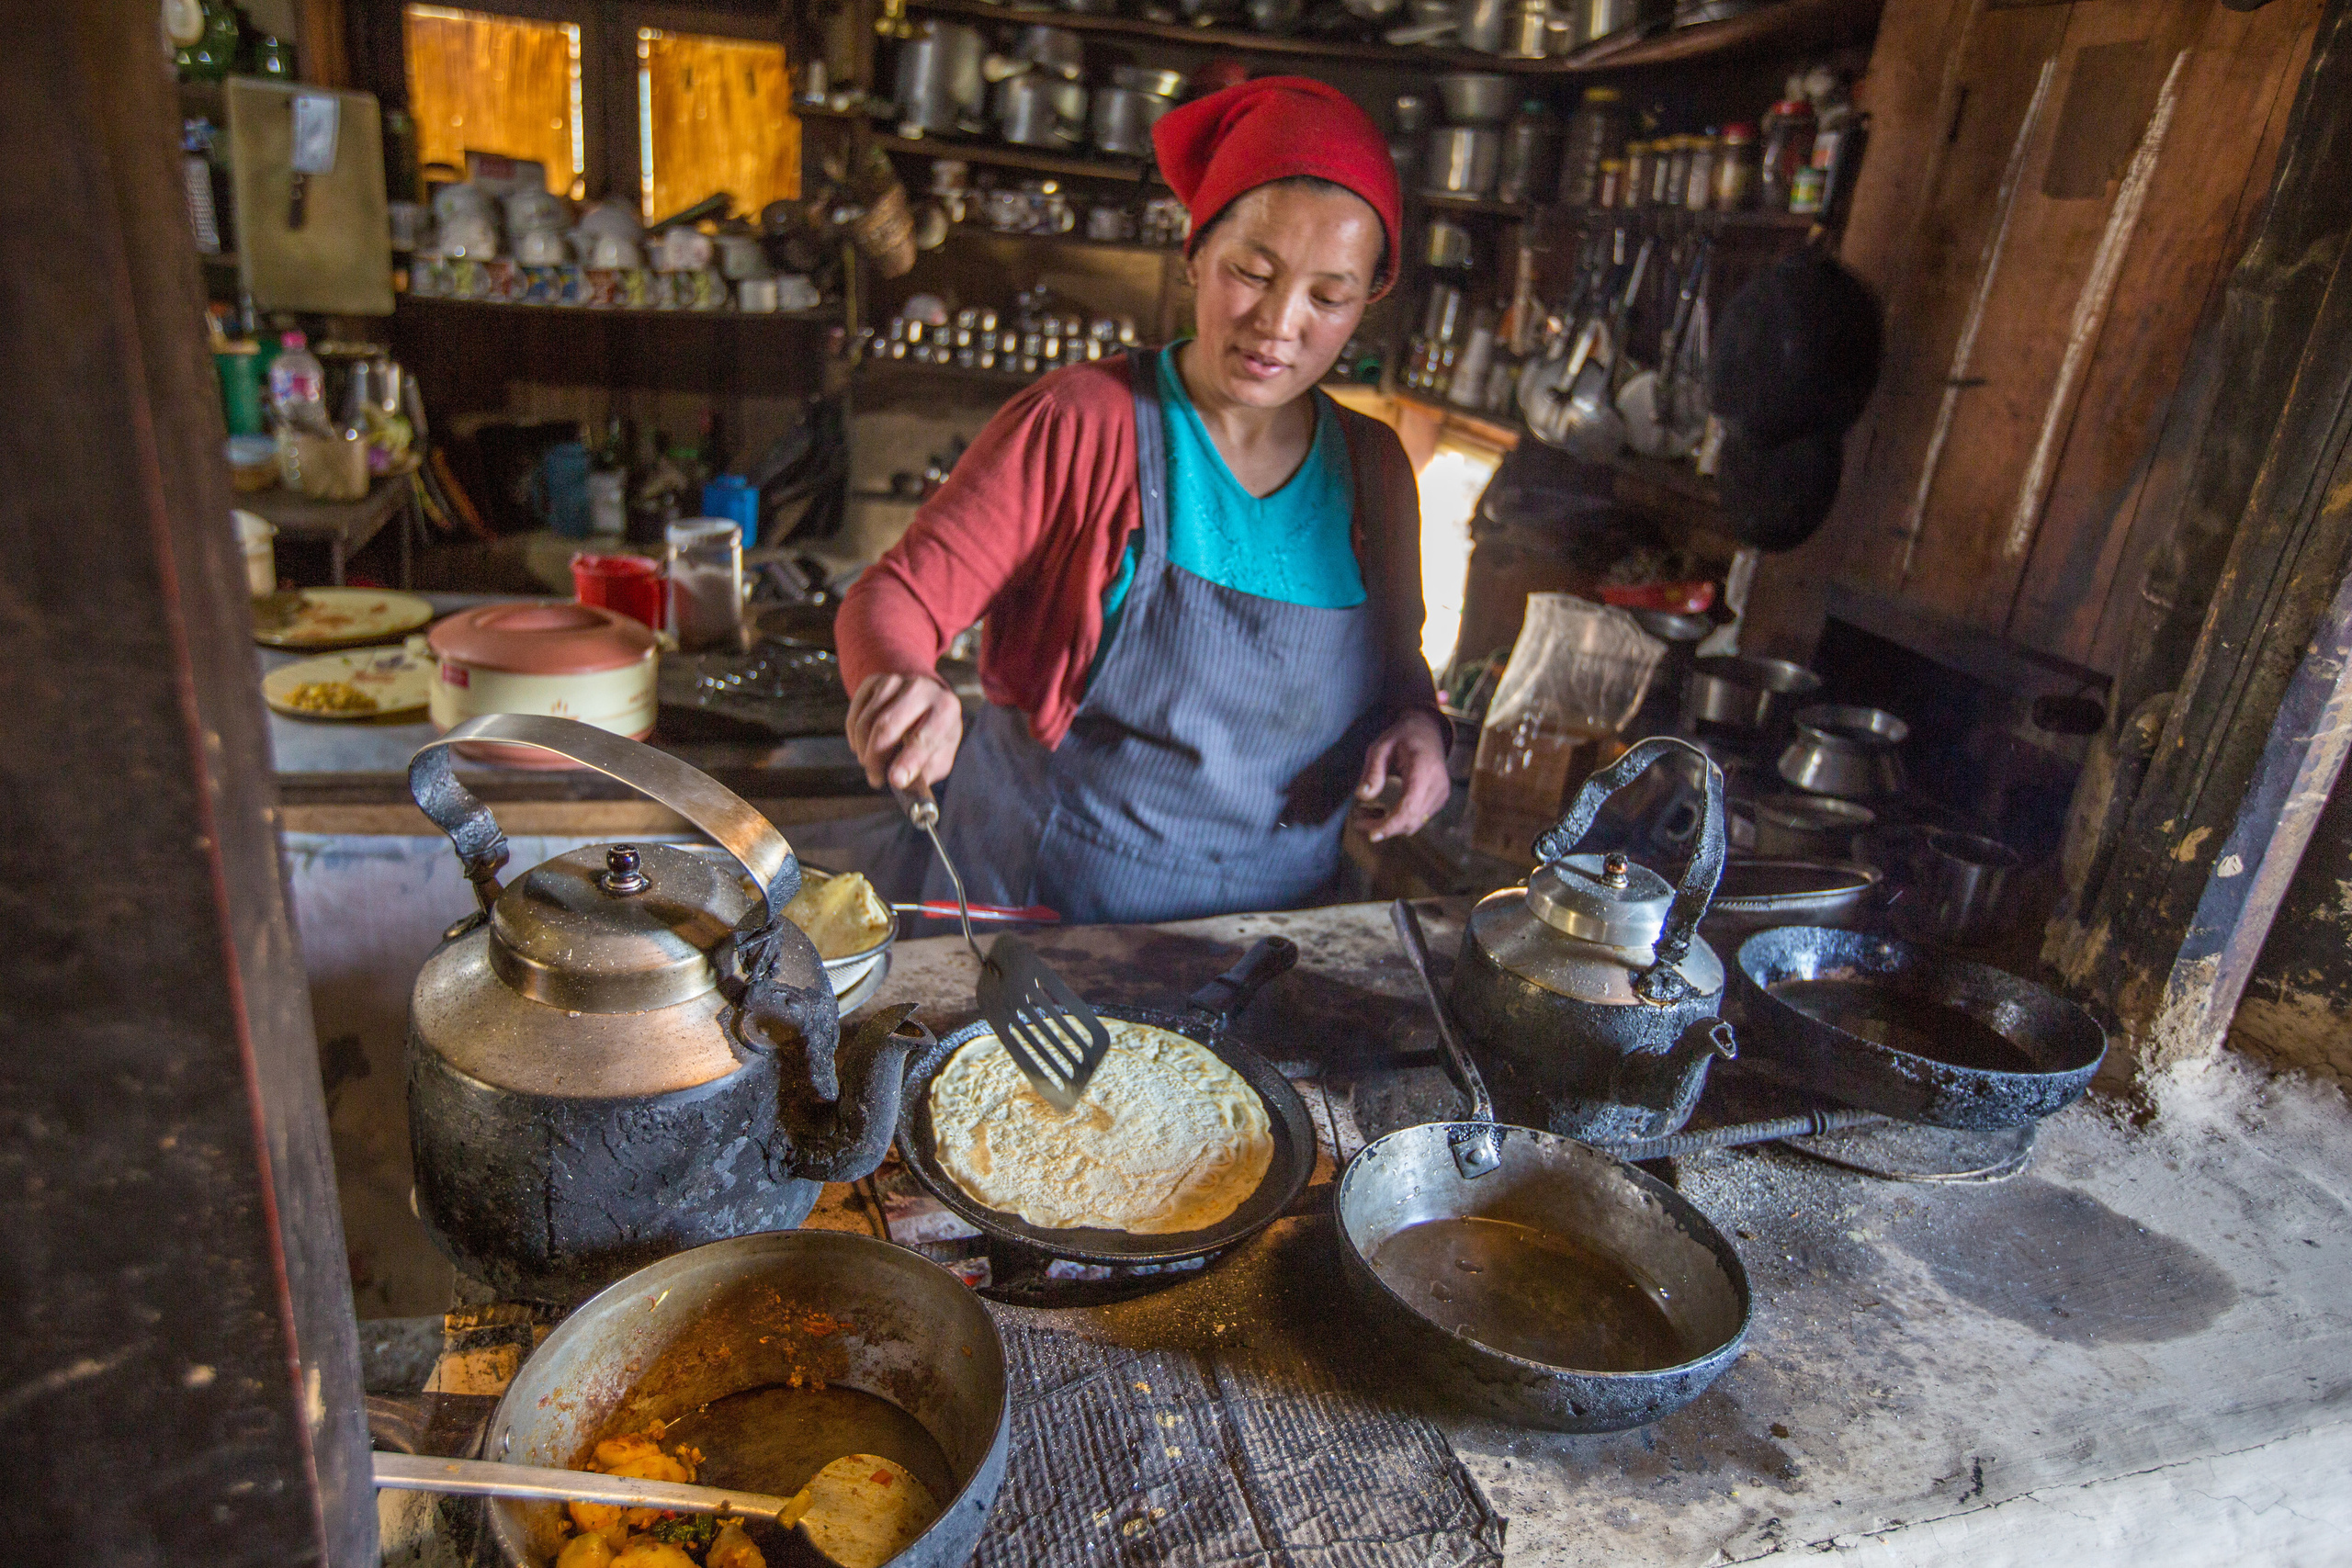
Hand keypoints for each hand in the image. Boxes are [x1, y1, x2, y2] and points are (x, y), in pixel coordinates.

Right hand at [846, 672, 963, 790]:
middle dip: (875, 759)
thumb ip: (926, 771)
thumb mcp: (941, 753)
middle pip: (886, 727)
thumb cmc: (934, 731)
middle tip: (875, 778)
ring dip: (863, 750)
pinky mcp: (874, 681)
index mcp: (945, 709)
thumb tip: (905, 786)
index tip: (895, 780)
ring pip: (866, 722)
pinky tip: (864, 745)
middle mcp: (921, 689)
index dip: (908, 761)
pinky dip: (854, 737)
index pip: (923, 738)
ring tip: (871, 763)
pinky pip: (855, 715)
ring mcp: (895, 681)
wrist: (926, 695)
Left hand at [1353, 709, 1451, 843]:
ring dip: (1389, 826)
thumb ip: (1372, 772)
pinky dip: (1398, 821)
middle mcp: (1438, 785)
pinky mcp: (1439, 800)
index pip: (1409, 806)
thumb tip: (1363, 797)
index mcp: (1424, 769)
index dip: (1391, 825)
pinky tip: (1381, 812)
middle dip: (1383, 827)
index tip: (1372, 835)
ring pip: (1414, 824)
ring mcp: (1441, 794)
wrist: (1427, 731)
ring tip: (1365, 814)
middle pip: (1411, 820)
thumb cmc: (1402, 737)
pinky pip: (1418, 819)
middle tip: (1357, 821)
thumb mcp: (1380, 747)